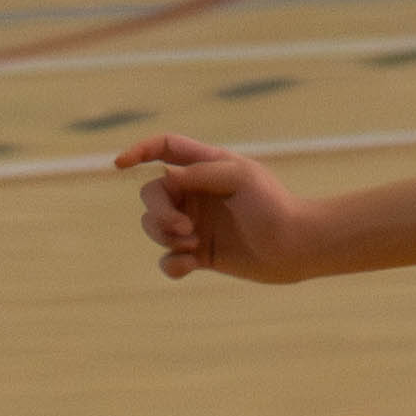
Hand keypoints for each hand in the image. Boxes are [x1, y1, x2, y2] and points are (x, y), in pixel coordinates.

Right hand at [120, 131, 318, 282]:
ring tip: (193, 243)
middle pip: (152, 194)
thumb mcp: (240, 177)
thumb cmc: (274, 206)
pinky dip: (173, 264)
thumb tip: (163, 176)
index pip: (165, 148)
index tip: (120, 165)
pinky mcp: (200, 255)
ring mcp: (196, 224)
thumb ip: (200, 172)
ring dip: (165, 236)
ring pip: (154, 227)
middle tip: (183, 227)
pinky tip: (189, 266)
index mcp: (206, 166)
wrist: (296, 247)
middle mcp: (196, 194)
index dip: (139, 151)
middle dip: (159, 211)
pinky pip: (168, 260)